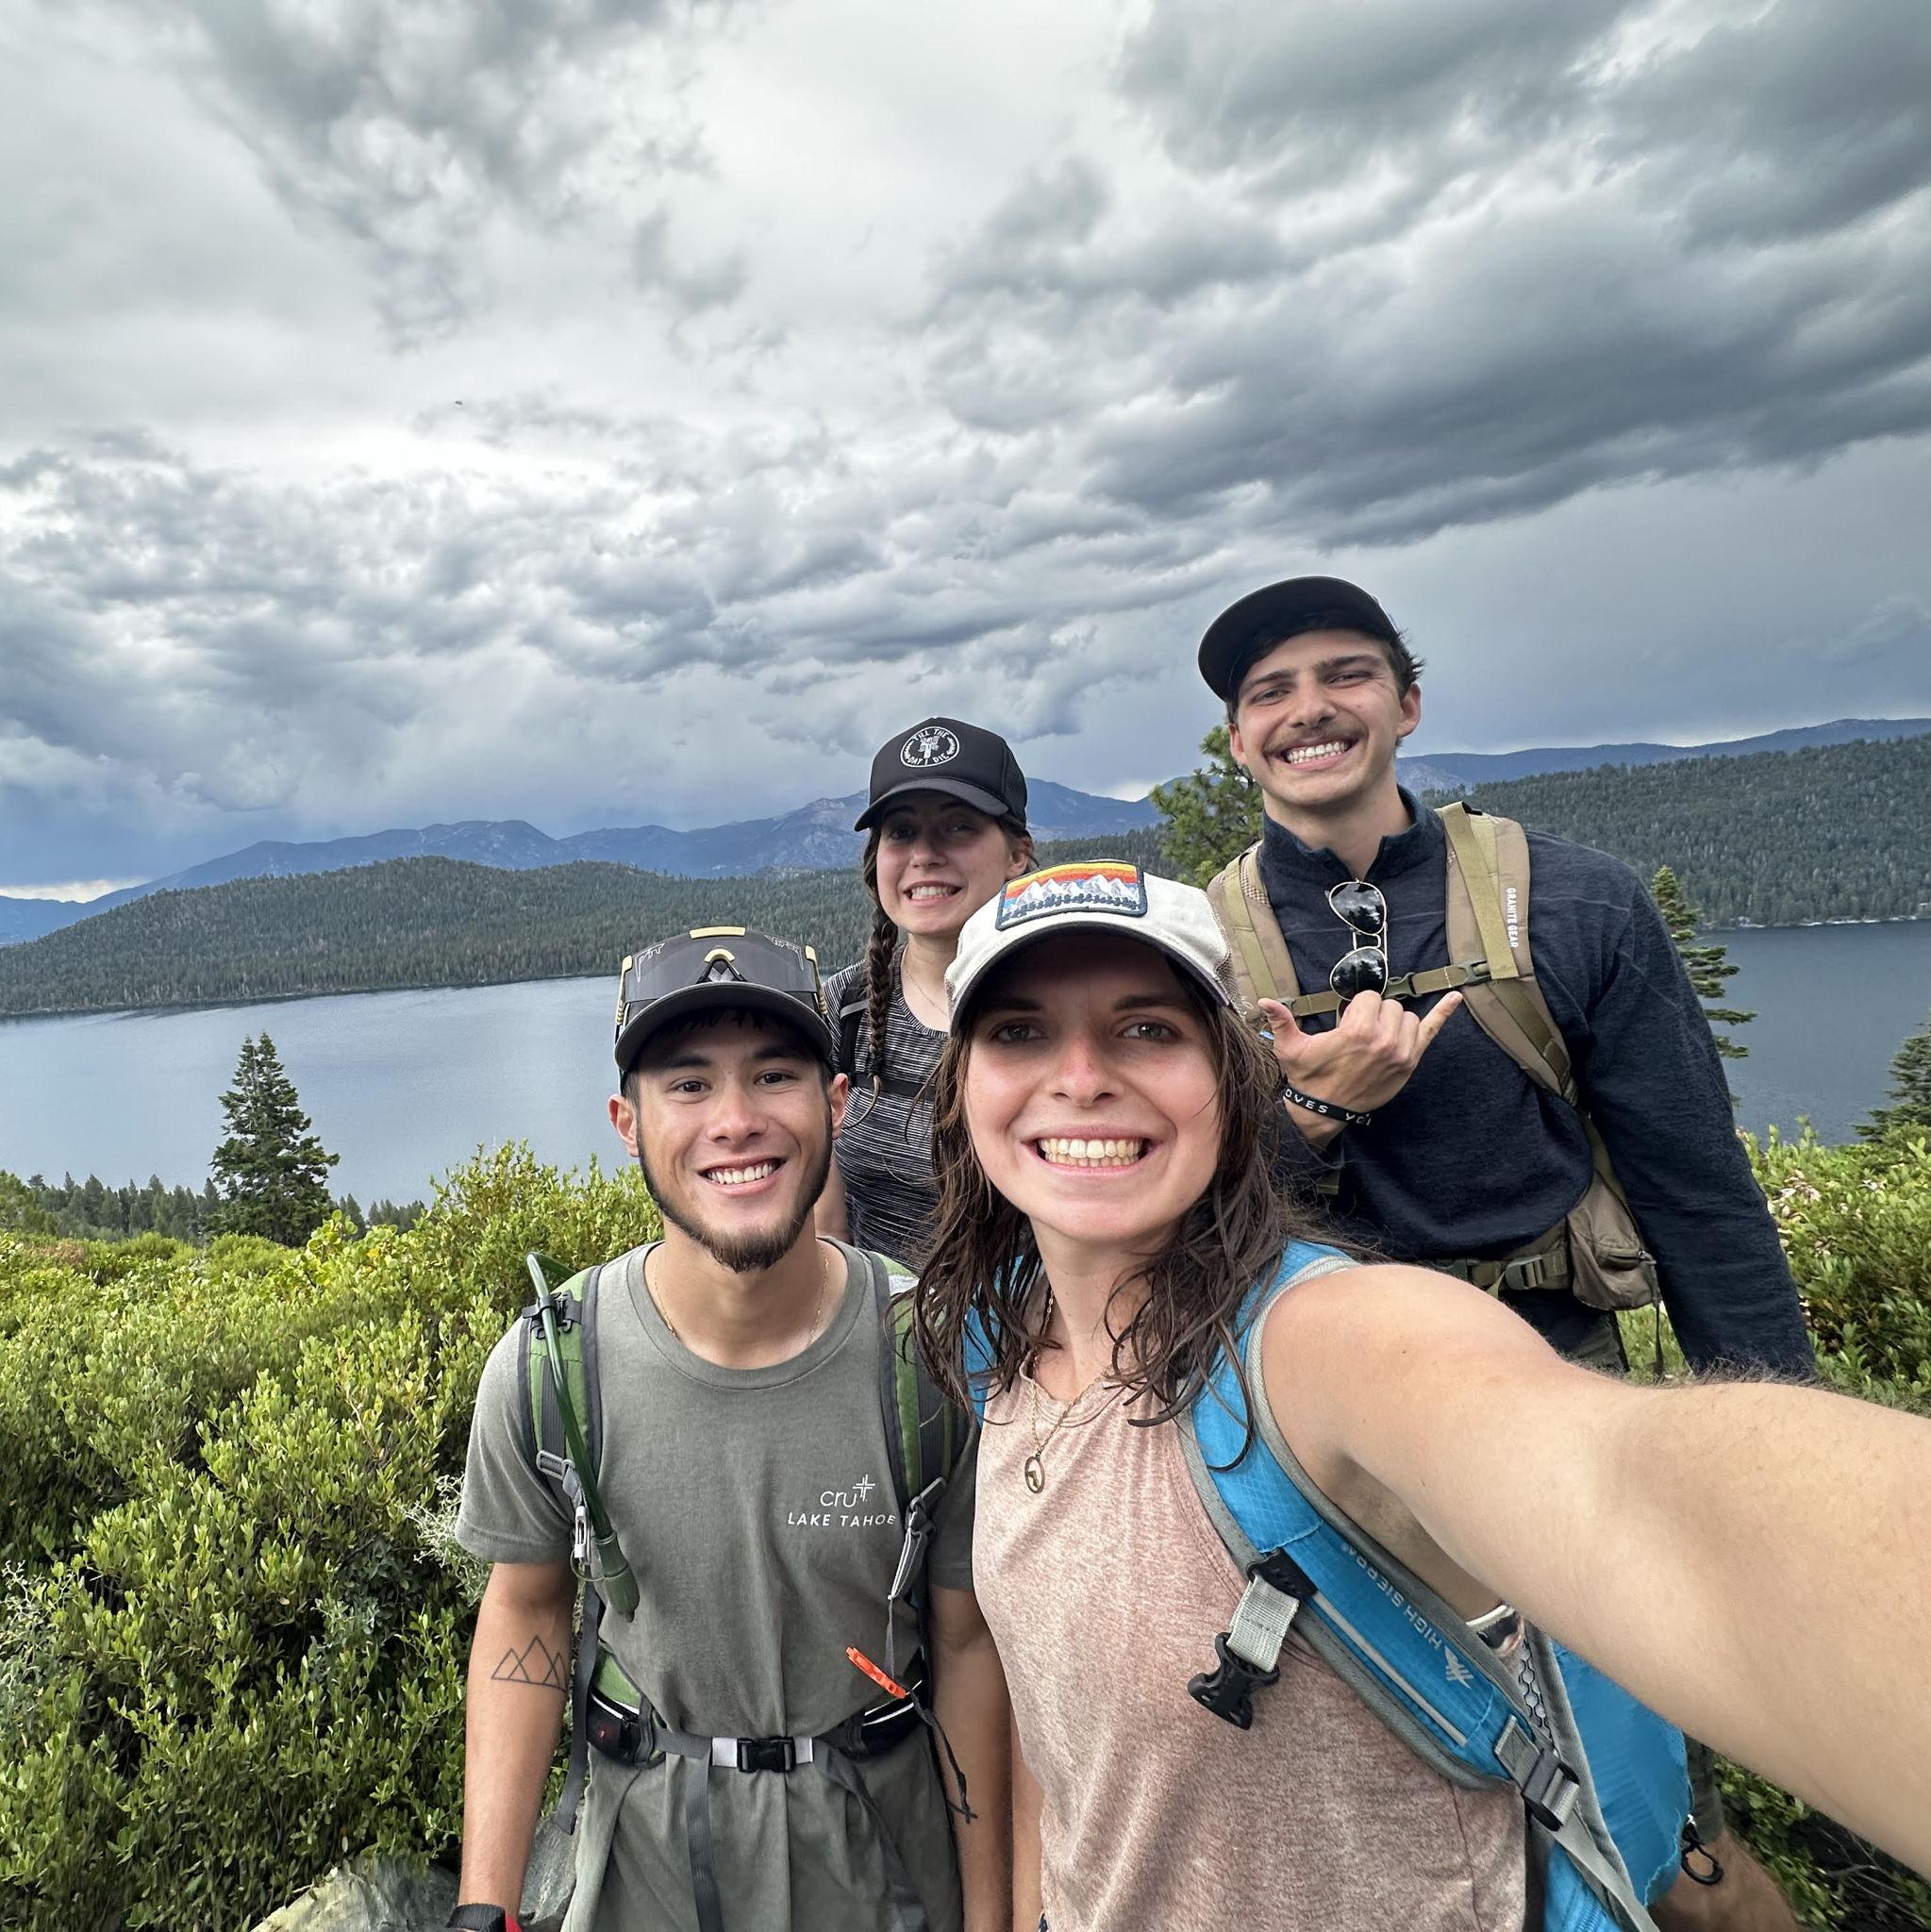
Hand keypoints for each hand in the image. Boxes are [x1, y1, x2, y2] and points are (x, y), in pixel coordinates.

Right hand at [1258, 990, 1463, 1144]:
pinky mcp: (1410, 1062)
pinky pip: (1431, 1030)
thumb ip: (1281, 1021)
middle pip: (1389, 1006)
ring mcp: (1402, 1052)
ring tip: (1376, 1037)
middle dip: (1373, 1014)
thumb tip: (1265, 1000)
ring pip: (1406, 1017)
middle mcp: (1384, 1040)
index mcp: (1358, 1030)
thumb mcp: (1291, 1048)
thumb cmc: (1308, 1076)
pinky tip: (1456, 997)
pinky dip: (1443, 1012)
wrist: (1324, 1110)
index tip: (1345, 1022)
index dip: (1356, 1008)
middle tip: (1358, 1033)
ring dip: (1393, 1021)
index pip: (1369, 998)